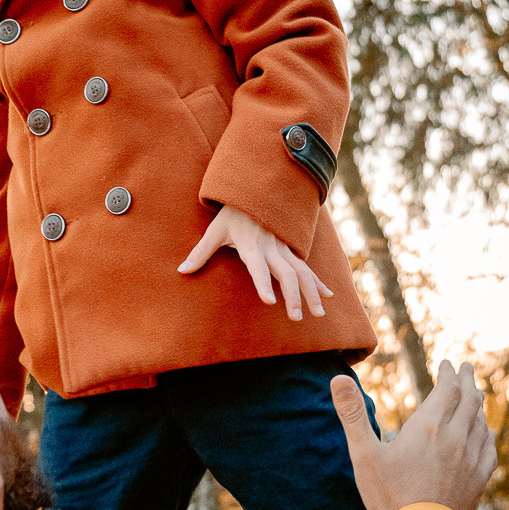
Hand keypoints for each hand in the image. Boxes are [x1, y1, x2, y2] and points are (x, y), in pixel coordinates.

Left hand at [177, 205, 331, 320]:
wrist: (253, 191)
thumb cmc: (231, 214)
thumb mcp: (214, 231)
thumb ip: (200, 253)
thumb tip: (181, 271)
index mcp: (250, 244)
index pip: (257, 267)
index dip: (263, 284)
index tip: (269, 302)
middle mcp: (270, 247)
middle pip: (285, 273)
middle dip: (293, 296)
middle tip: (295, 318)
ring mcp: (283, 248)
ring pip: (301, 272)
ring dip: (311, 292)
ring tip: (317, 314)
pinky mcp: (290, 249)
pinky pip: (306, 266)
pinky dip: (318, 281)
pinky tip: (327, 295)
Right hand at [331, 360, 496, 509]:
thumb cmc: (388, 495)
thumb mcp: (364, 454)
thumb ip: (352, 414)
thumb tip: (337, 379)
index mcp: (429, 427)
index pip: (448, 389)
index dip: (449, 373)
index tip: (447, 363)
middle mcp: (456, 438)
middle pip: (470, 400)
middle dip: (468, 381)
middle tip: (467, 368)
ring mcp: (470, 459)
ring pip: (481, 422)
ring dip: (478, 404)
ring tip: (475, 394)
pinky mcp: (478, 479)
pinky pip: (489, 447)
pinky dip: (486, 432)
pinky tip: (485, 431)